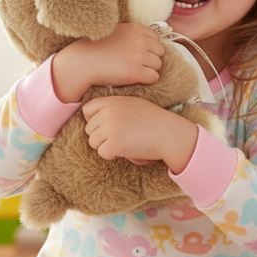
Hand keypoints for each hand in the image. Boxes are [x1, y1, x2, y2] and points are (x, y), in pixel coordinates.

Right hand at [51, 24, 163, 103]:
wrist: (83, 62)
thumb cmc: (97, 48)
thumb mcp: (117, 32)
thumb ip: (133, 35)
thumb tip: (150, 42)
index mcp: (135, 29)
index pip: (156, 39)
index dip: (148, 48)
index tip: (137, 54)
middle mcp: (139, 41)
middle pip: (159, 52)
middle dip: (150, 59)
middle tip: (136, 64)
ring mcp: (138, 57)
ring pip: (158, 65)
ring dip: (149, 70)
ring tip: (133, 71)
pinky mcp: (135, 72)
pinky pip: (154, 77)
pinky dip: (146, 80)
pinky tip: (134, 79)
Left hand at [82, 96, 198, 173]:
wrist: (169, 133)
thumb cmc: (154, 121)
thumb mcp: (133, 104)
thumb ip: (115, 108)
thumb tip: (97, 118)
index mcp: (111, 101)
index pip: (87, 110)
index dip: (94, 121)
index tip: (106, 128)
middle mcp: (108, 112)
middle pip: (89, 130)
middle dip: (101, 137)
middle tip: (120, 138)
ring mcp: (109, 127)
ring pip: (93, 143)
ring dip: (106, 147)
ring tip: (124, 143)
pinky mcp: (113, 143)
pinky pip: (102, 153)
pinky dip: (113, 155)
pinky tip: (127, 150)